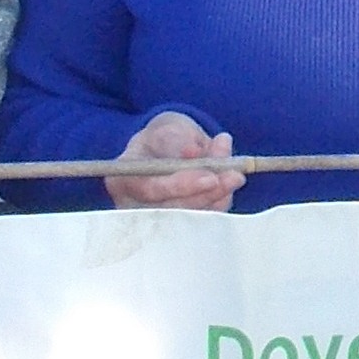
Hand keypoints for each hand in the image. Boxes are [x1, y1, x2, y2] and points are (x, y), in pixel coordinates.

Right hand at [108, 111, 243, 211]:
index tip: (211, 177)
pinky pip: (202, 223)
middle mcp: (134, 207)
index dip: (181, 186)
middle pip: (172, 212)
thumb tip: (192, 152)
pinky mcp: (178, 229)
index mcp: (122, 179)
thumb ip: (178, 138)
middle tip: (234, 176)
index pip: (150, 190)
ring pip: (190, 221)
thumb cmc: (164, 139)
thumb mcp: (168, 129)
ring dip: (217, 199)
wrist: (170, 151)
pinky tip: (230, 184)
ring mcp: (156, 222)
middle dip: (206, 196)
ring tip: (235, 174)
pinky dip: (220, 204)